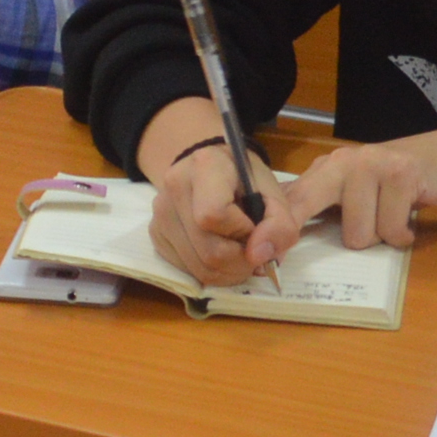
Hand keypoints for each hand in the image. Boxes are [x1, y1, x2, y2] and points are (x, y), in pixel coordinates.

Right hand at [140, 104, 282, 283]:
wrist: (211, 169)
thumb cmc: (245, 180)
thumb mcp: (275, 193)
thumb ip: (280, 223)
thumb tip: (259, 256)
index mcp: (205, 165)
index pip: (215, 215)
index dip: (242, 231)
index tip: (254, 225)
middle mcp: (174, 187)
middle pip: (209, 251)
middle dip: (241, 260)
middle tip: (253, 248)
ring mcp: (160, 213)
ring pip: (199, 268)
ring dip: (229, 271)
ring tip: (239, 252)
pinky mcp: (155, 234)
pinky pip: (187, 270)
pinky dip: (211, 270)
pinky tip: (219, 251)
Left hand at [270, 134, 436, 258]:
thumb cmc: (400, 185)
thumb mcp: (357, 192)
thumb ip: (324, 208)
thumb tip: (281, 243)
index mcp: (324, 169)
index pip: (288, 201)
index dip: (272, 231)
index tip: (261, 256)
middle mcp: (340, 162)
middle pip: (306, 206)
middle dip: (310, 235)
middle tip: (332, 245)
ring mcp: (370, 164)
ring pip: (357, 234)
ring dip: (380, 236)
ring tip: (393, 216)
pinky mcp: (401, 173)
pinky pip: (392, 230)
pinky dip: (404, 235)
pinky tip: (410, 219)